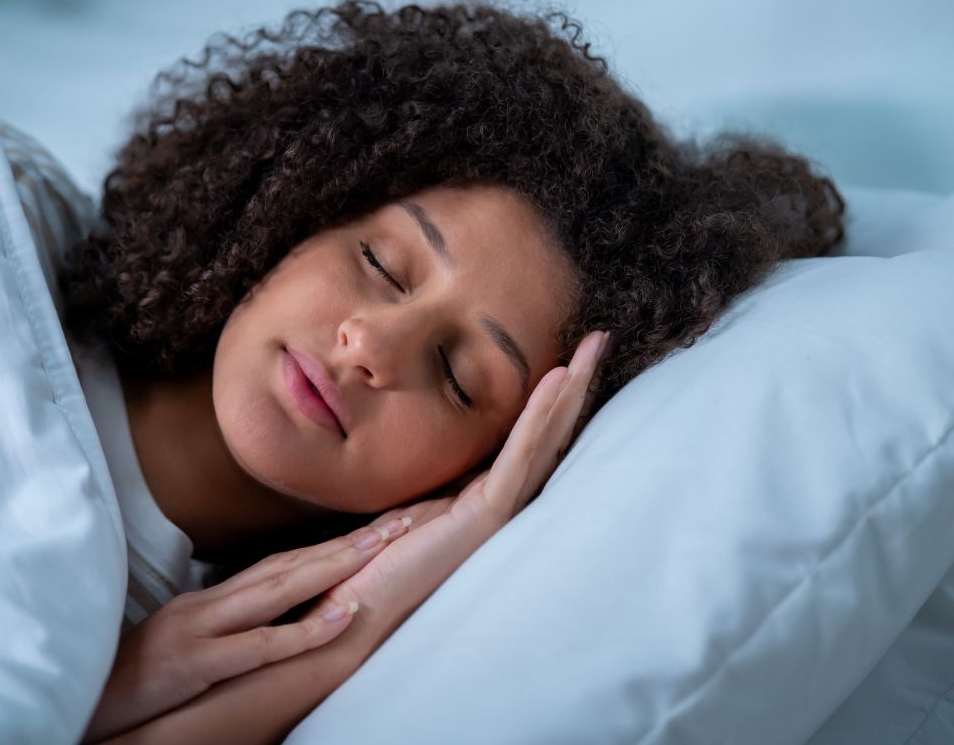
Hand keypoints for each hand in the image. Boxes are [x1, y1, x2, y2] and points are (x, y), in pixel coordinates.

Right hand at [83, 511, 413, 741]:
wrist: (75, 697)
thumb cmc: (132, 680)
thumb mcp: (184, 644)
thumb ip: (224, 628)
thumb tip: (267, 620)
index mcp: (210, 601)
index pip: (283, 563)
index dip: (333, 543)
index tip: (380, 527)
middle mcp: (210, 603)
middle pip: (291, 564)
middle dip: (351, 541)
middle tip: (407, 518)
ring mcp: (202, 629)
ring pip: (281, 589)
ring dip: (337, 565)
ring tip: (387, 544)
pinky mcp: (196, 662)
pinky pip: (260, 645)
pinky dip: (304, 629)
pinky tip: (343, 614)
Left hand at [321, 329, 609, 649]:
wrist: (355, 616)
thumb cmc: (370, 568)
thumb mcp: (404, 508)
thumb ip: (426, 486)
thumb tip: (425, 457)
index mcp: (480, 498)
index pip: (526, 440)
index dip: (549, 399)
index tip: (567, 356)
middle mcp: (499, 504)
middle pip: (547, 434)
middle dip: (575, 385)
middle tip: (599, 337)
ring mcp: (497, 512)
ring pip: (543, 440)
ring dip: (569, 390)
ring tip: (592, 345)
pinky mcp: (485, 517)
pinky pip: (518, 457)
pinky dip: (539, 418)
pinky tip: (557, 382)